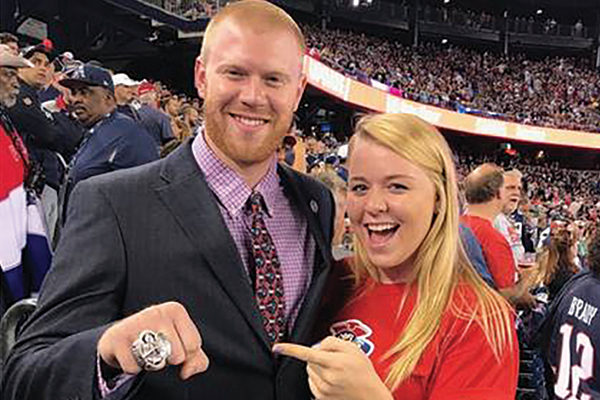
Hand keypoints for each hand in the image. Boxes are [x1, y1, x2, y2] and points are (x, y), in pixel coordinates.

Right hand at [97, 301, 208, 379]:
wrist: (120, 336)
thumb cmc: (158, 339)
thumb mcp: (182, 344)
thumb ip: (197, 359)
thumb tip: (186, 372)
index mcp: (176, 310)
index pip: (194, 345)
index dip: (186, 353)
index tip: (173, 344)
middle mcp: (157, 312)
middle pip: (178, 356)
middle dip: (168, 359)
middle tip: (157, 349)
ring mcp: (136, 323)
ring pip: (157, 362)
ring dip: (152, 364)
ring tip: (145, 351)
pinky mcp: (117, 338)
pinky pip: (134, 368)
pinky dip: (133, 367)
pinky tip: (130, 354)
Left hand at [273, 336, 391, 399]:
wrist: (371, 397)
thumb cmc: (363, 372)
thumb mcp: (353, 349)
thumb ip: (333, 342)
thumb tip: (318, 346)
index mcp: (335, 362)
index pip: (307, 353)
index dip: (290, 349)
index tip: (277, 347)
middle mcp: (328, 377)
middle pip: (309, 361)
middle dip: (317, 357)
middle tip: (333, 360)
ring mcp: (324, 390)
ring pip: (309, 372)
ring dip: (317, 369)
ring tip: (335, 371)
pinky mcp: (322, 398)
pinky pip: (312, 384)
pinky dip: (318, 380)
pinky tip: (332, 380)